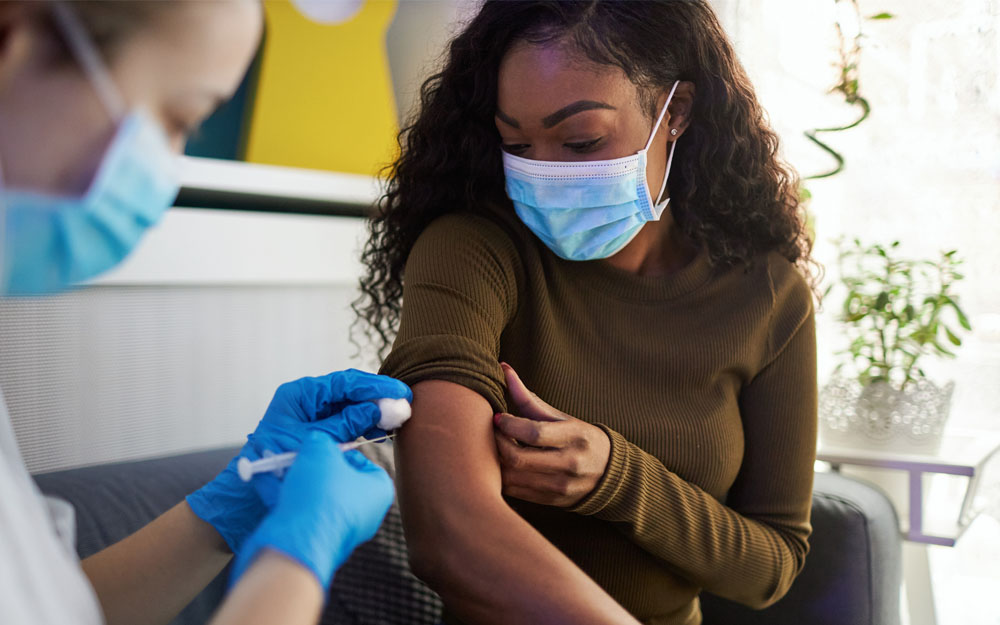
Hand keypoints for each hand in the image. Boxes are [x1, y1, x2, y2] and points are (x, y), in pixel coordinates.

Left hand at [186, 369, 409, 551]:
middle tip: (405, 403)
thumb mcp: (315, 441)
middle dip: (378, 397)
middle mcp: (307, 400)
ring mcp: (313, 415)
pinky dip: (364, 424)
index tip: (399, 391)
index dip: (374, 386)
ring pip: (351, 406)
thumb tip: (380, 409)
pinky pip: (347, 421)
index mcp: (300, 394)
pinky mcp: (320, 431)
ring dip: (374, 411)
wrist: (251, 496)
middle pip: (350, 391)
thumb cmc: (274, 466)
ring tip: (396, 419)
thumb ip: (347, 423)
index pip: (344, 383)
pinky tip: (381, 430)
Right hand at [231, 430, 394, 590]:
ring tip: (274, 466)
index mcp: (379, 491)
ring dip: (294, 480)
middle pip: (336, 480)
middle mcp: (365, 514)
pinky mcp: (315, 542)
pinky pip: (301, 513)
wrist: (296, 544)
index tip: (319, 449)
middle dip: (311, 466)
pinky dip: (285, 498)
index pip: (362, 462)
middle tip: (294, 456)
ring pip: (315, 497)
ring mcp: (341, 531)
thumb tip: (316, 443)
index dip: (337, 451)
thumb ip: (321, 440)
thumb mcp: (320, 450)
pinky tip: (265, 484)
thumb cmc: (319, 495)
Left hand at [493, 363, 609, 507]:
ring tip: (494, 448)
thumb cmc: (578, 438)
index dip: (509, 425)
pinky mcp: (551, 501)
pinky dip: (503, 477)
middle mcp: (569, 464)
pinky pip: (516, 492)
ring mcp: (560, 486)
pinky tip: (502, 464)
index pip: (534, 433)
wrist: (608, 474)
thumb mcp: (561, 417)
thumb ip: (529, 399)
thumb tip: (503, 369)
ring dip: (496, 462)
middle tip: (491, 433)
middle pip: (519, 458)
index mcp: (575, 437)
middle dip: (498, 444)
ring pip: (513, 478)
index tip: (498, 417)